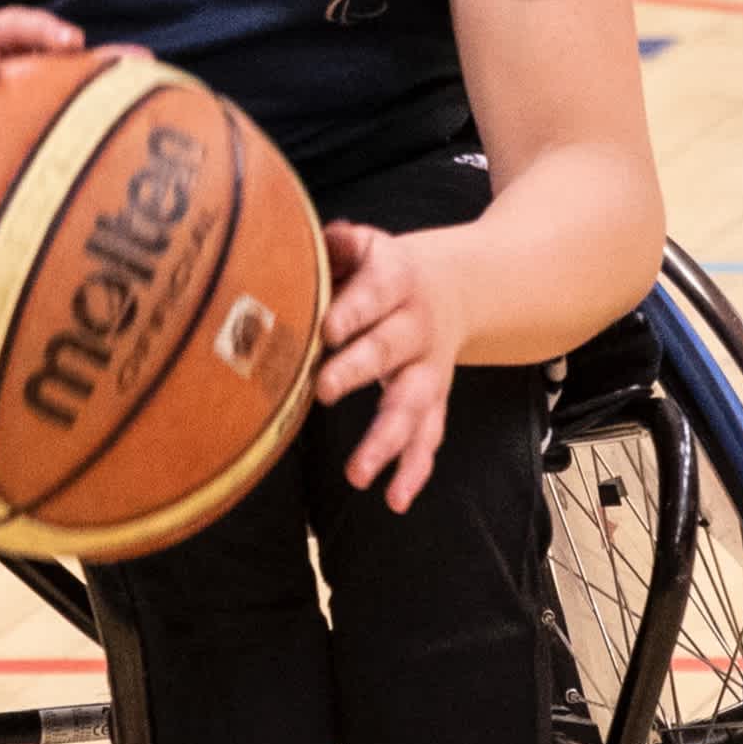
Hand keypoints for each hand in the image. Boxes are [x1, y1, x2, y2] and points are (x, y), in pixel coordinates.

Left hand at [315, 220, 471, 512]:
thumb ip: (332, 246)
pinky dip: (415, 468)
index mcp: (396, 279)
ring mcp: (428, 367)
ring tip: (358, 473)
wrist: (454, 285)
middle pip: (389, 349)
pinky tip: (395, 498)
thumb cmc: (381, 270)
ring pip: (413, 404)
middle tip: (324, 390)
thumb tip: (288, 246)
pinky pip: (429, 435)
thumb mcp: (363, 245)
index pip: (375, 293)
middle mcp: (417, 325)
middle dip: (357, 370)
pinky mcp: (434, 400)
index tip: (326, 330)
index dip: (352, 310)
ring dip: (387, 439)